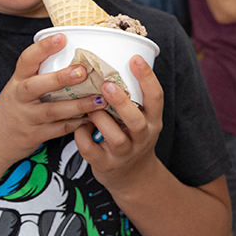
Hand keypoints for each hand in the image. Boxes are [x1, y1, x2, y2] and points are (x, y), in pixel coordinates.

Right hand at [0, 32, 110, 162]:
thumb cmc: (16, 106)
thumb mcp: (21, 86)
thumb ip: (41, 74)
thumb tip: (76, 57)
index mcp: (18, 80)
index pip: (27, 60)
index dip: (43, 48)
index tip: (61, 37)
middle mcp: (20, 98)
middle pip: (36, 86)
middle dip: (60, 78)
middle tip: (82, 71)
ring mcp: (27, 118)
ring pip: (52, 111)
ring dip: (78, 105)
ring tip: (99, 100)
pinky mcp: (35, 135)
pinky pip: (59, 130)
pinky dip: (77, 124)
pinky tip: (92, 118)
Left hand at [73, 55, 163, 190]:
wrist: (132, 177)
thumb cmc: (132, 138)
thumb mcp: (141, 118)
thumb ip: (131, 98)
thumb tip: (108, 63)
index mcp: (153, 120)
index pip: (156, 97)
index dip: (147, 78)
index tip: (135, 59)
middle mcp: (142, 137)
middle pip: (136, 120)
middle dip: (121, 102)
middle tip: (107, 84)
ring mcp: (125, 153)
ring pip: (114, 136)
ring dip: (99, 119)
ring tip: (88, 108)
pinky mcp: (106, 165)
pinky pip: (90, 150)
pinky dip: (81, 136)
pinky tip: (79, 127)